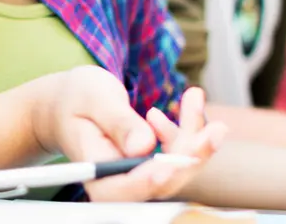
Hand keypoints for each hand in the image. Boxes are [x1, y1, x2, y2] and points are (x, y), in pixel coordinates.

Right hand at [28, 67, 223, 201]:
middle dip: (192, 155)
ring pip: (177, 167)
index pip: (124, 188)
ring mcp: (138, 176)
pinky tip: (187, 101)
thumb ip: (117, 122)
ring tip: (195, 96)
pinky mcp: (153, 165)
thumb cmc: (75, 99)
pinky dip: (189, 128)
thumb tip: (143, 146)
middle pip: (161, 182)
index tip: (168, 165)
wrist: (70, 103)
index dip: (148, 180)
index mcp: (95, 172)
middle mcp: (119, 182)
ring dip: (195, 136)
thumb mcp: (93, 99)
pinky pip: (180, 155)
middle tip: (216, 129)